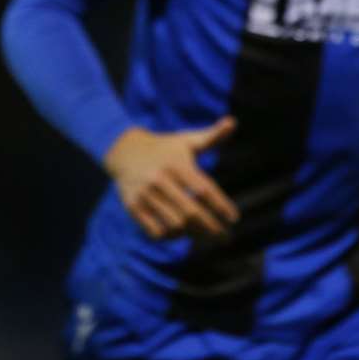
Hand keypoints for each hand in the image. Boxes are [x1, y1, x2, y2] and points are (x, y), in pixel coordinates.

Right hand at [102, 117, 239, 239]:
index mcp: (177, 164)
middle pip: (191, 212)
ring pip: (174, 224)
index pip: (204, 189)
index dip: (221, 206)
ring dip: (193, 233)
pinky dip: (171, 237)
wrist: (124, 150)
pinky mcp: (133, 206)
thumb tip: (232, 122)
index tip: (234, 218)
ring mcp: (145, 194)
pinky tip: (181, 233)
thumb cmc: (165, 148)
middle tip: (226, 237)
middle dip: (212, 228)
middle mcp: (160, 179)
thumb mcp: (187, 140)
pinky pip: (155, 231)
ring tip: (205, 234)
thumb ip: (212, 135)